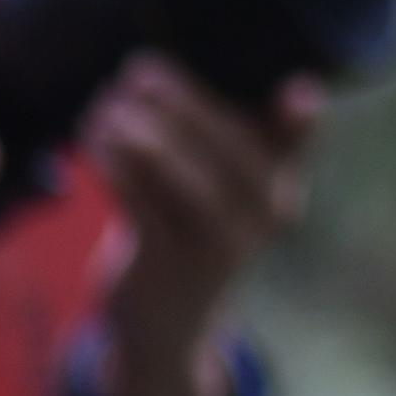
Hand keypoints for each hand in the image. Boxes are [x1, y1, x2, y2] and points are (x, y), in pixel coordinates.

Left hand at [84, 59, 319, 395]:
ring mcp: (218, 244)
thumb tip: (173, 67)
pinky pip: (137, 201)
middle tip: (135, 72)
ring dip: (134, 129)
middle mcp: (262, 218)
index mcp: (282, 188)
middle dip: (179, 101)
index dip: (303, 122)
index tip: (300, 91)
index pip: (297, 146)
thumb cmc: (190, 232)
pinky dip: (111, 163)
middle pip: (225, 146)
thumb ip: (222, 136)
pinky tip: (93, 141)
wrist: (167, 328)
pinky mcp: (169, 264)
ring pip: (176, 170)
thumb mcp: (224, 192)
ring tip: (104, 105)